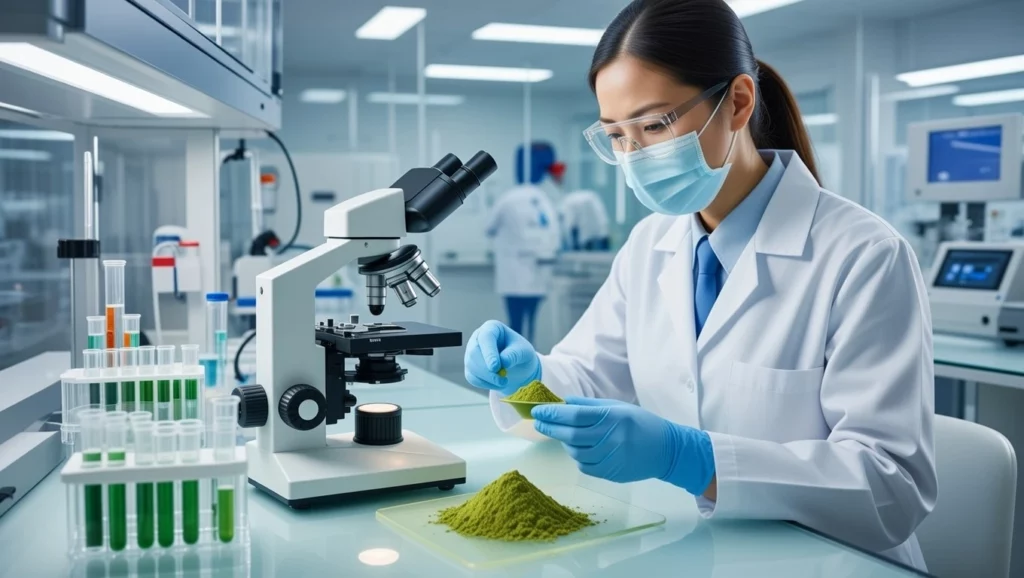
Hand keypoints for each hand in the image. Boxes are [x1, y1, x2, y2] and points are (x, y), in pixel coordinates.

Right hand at [464, 320, 540, 396]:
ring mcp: (471, 352)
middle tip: (502, 380)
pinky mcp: (470, 367)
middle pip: (474, 353)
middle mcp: (477, 338)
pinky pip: (472, 377)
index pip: (486, 337)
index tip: (496, 367)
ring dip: (488, 378)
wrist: (518, 366)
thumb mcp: (524, 351)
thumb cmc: (521, 353)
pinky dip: (485, 384)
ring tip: (504, 382)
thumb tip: (503, 362)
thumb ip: (514, 355)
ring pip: (471, 367)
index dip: (489, 352)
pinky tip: (497, 383)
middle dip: (487, 369)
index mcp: (491, 328)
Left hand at [532, 397, 714, 495]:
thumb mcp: (618, 407)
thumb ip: (590, 406)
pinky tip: (581, 449)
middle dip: (551, 427)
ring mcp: (610, 458)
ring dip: (565, 442)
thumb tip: (564, 402)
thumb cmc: (640, 423)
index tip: (538, 411)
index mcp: (611, 418)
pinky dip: (578, 457)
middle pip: (570, 435)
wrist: (666, 450)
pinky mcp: (610, 473)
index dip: (553, 413)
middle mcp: (609, 438)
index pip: (574, 416)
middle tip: (539, 423)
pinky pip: (584, 466)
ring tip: (564, 435)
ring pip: (575, 452)